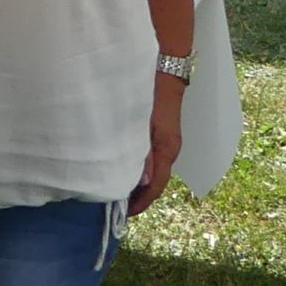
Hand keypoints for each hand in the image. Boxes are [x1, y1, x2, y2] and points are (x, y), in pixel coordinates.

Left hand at [126, 76, 184, 215]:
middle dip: (138, 196)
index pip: (157, 186)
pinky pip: (151, 160)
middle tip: (116, 207)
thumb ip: (143, 152)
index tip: (125, 214)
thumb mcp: (144, 123)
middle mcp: (170, 150)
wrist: (164, 70)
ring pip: (154, 172)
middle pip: (156, 182)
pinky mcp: (160, 135)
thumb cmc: (151, 93)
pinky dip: (139, 170)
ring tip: (116, 192)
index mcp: (167, 149)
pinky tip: (123, 169)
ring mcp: (167, 142)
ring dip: (138, 183)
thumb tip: (142, 183)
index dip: (142, 203)